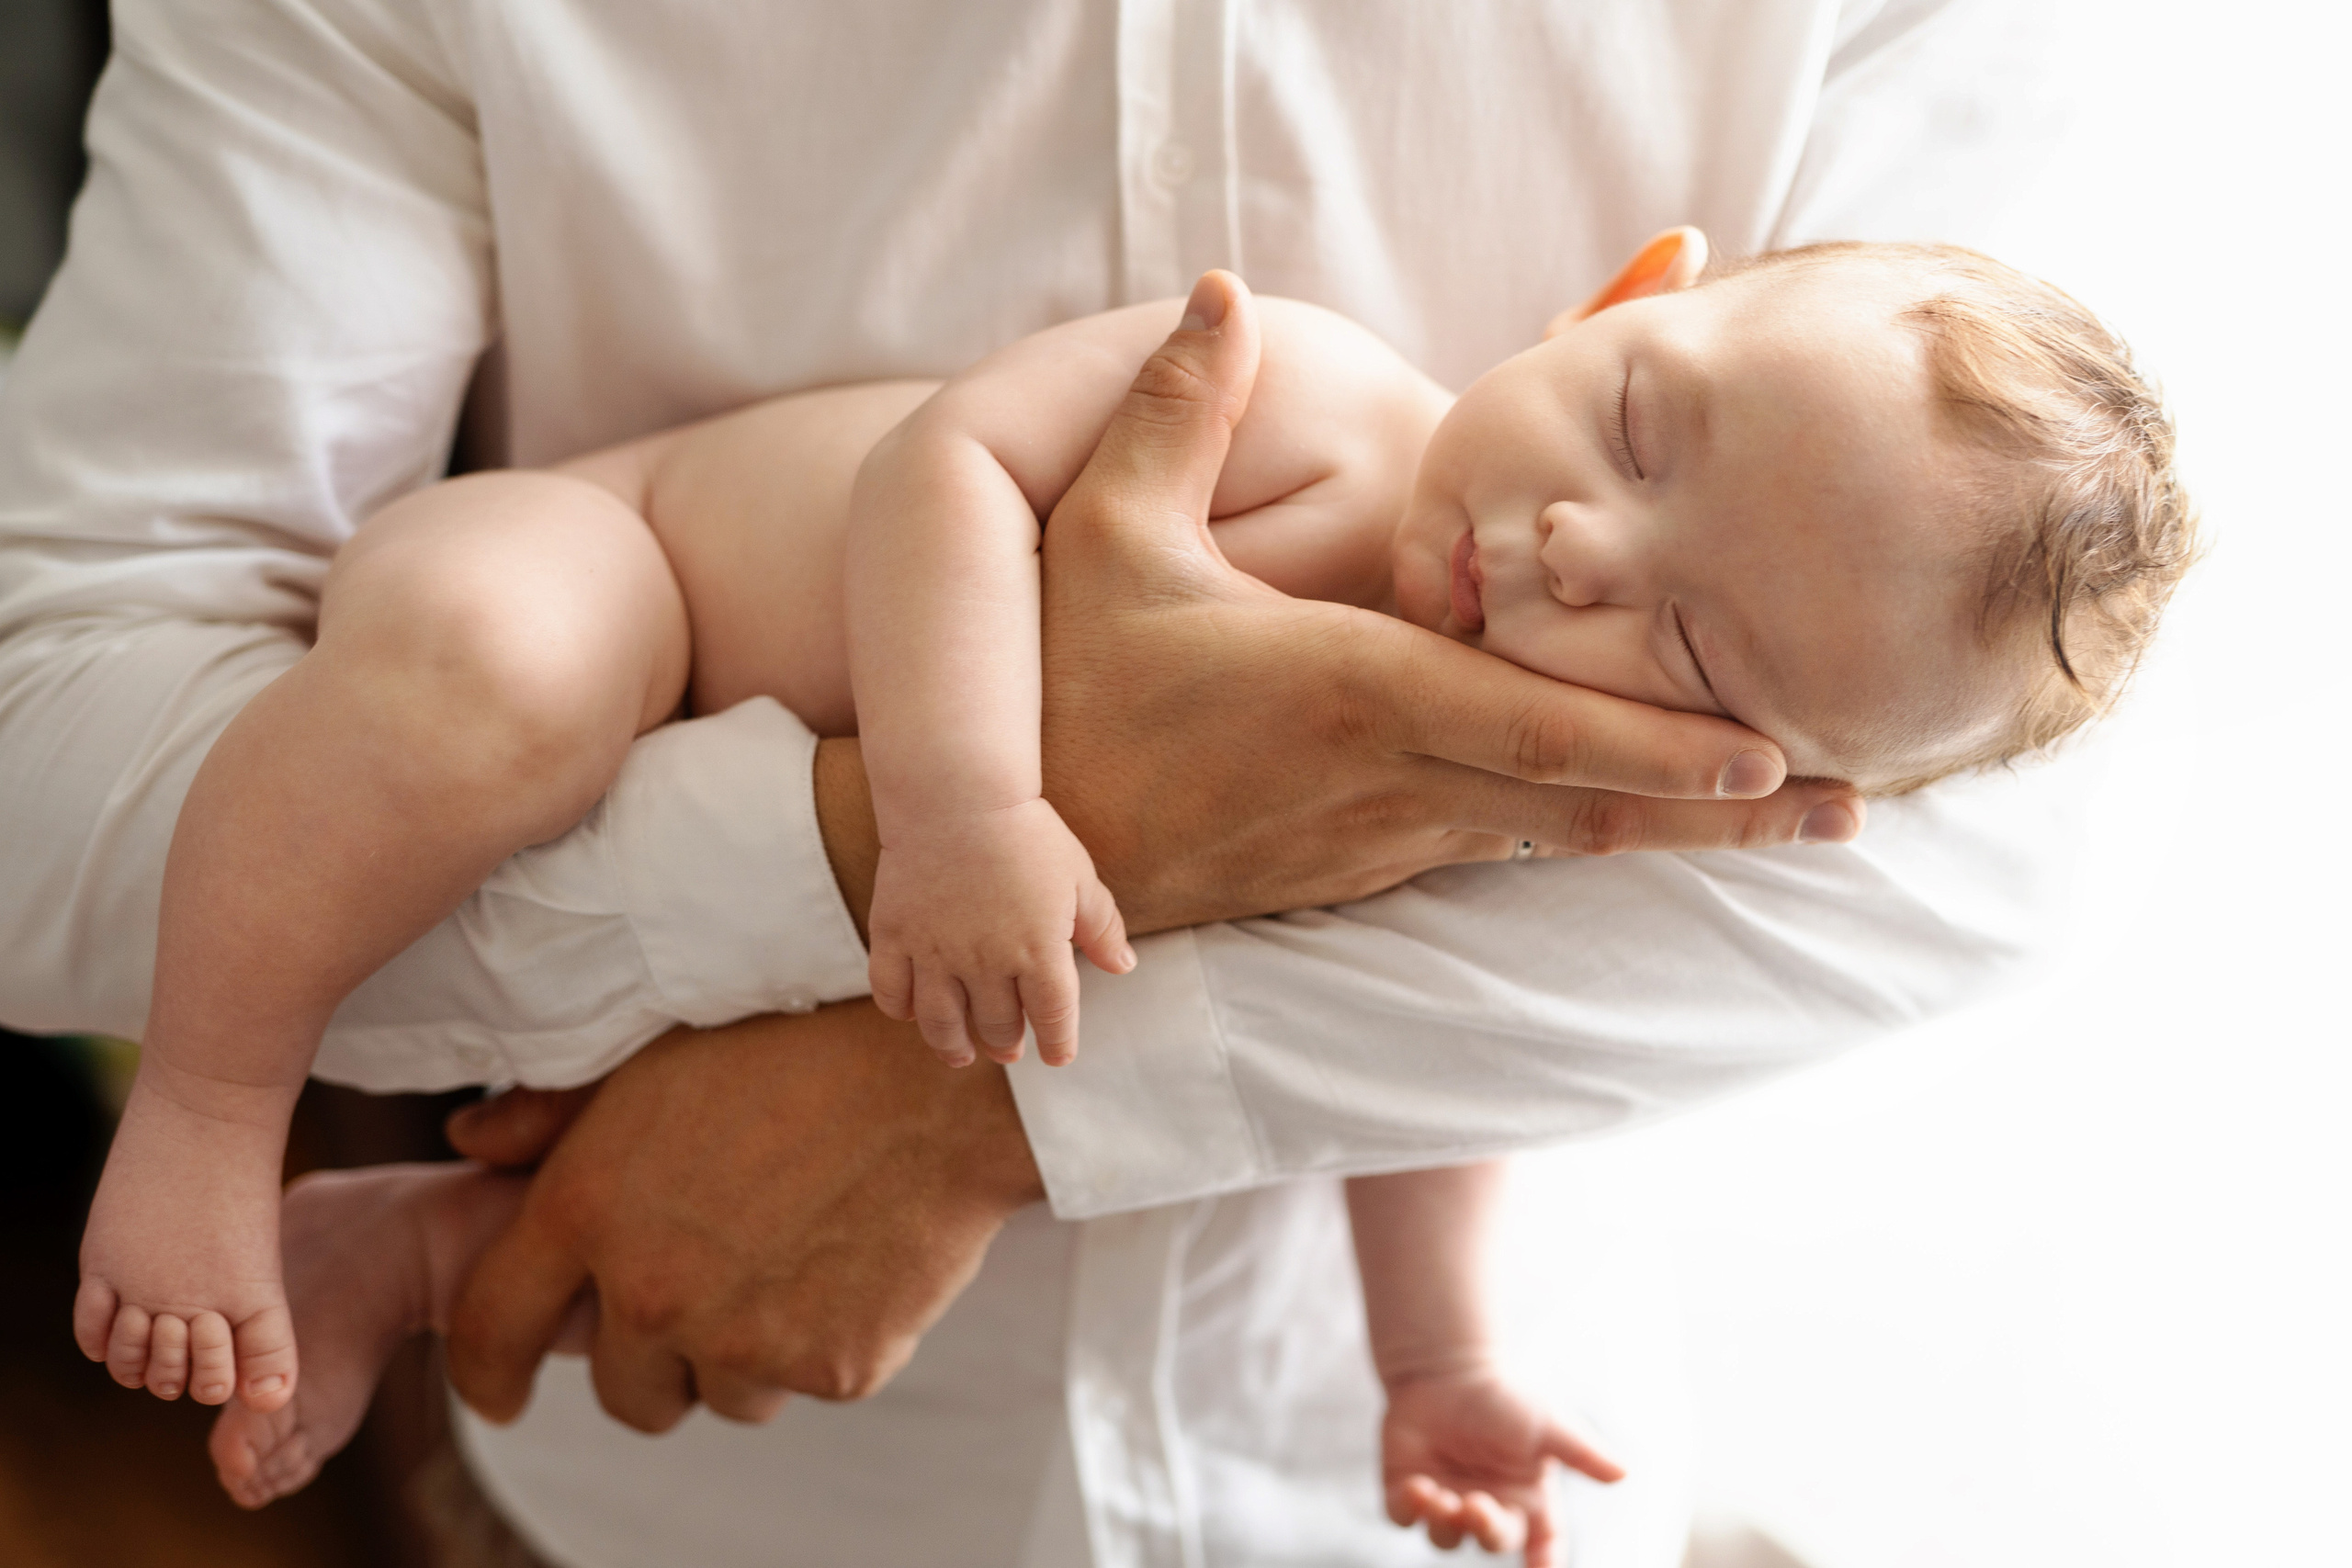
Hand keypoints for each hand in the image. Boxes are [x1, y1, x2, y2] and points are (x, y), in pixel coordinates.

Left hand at [441, 1001, 1042, 1432]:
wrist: (945, 1075)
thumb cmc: (795, 1041)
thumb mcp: (656, 1052)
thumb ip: (550, 1111)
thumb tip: (470, 1138)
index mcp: (588, 1209)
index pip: (490, 1331)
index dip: (488, 1375)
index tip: (503, 1393)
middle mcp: (653, 1291)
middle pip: (621, 1392)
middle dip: (651, 1358)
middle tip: (706, 1291)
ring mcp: (744, 1339)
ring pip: (718, 1395)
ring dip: (740, 1353)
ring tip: (791, 1257)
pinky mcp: (832, 1368)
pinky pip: (805, 1383)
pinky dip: (820, 1343)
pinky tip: (847, 1259)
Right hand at [867, 798, 1133, 1067]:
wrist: (956, 794)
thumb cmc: (1026, 832)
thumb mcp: (1078, 876)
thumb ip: (1102, 926)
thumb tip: (1123, 966)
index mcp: (1039, 950)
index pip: (1053, 1015)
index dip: (1057, 1042)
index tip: (1057, 1056)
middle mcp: (986, 961)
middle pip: (997, 1024)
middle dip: (1006, 1044)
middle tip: (1009, 1049)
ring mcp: (935, 951)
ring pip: (942, 1021)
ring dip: (953, 1046)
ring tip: (962, 1055)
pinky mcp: (894, 935)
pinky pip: (891, 990)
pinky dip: (901, 1009)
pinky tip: (914, 1013)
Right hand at [1036, 269, 1861, 933]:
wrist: (1027, 859)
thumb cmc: (1070, 698)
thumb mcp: (1101, 545)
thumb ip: (1170, 415)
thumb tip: (1220, 291)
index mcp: (1351, 693)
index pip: (1534, 728)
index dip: (1658, 746)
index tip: (1770, 749)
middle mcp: (1393, 780)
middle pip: (1587, 806)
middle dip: (1724, 809)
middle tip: (1851, 808)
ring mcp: (1388, 839)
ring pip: (1562, 839)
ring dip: (1682, 832)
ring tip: (1802, 821)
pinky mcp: (1368, 867)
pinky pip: (1504, 849)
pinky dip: (1595, 836)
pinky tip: (1658, 828)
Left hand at [1381, 1366, 1623, 1567]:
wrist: (1446, 1369)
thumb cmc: (1502, 1397)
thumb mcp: (1546, 1424)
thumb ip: (1581, 1451)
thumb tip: (1623, 1473)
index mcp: (1526, 1498)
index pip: (1543, 1542)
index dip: (1544, 1561)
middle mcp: (1489, 1506)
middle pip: (1492, 1540)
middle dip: (1487, 1530)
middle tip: (1476, 1505)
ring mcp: (1448, 1501)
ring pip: (1445, 1537)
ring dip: (1444, 1522)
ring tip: (1441, 1494)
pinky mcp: (1408, 1490)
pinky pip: (1404, 1516)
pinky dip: (1409, 1509)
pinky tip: (1417, 1487)